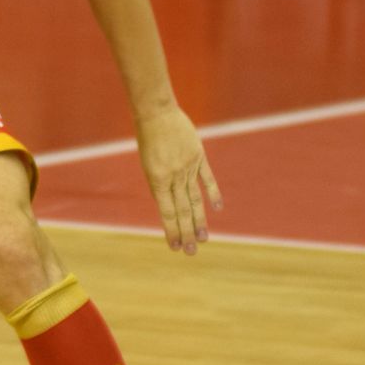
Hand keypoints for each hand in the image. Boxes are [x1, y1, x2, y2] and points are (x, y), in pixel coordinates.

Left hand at [135, 105, 221, 254]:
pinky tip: (216, 209)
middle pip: (182, 210)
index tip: (174, 247)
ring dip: (199, 221)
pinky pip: (208, 179)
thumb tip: (168, 206)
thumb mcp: (147, 164)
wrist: (156, 112)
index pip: (165, 211)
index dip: (170, 230)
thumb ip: (159, 184)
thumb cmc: (148, 138)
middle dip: (186, 233)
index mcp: (157, 179)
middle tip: (190, 252)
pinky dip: (213, 194)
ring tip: (203, 239)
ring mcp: (188, 167)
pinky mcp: (199, 157)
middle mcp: (174, 176)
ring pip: (195, 199)